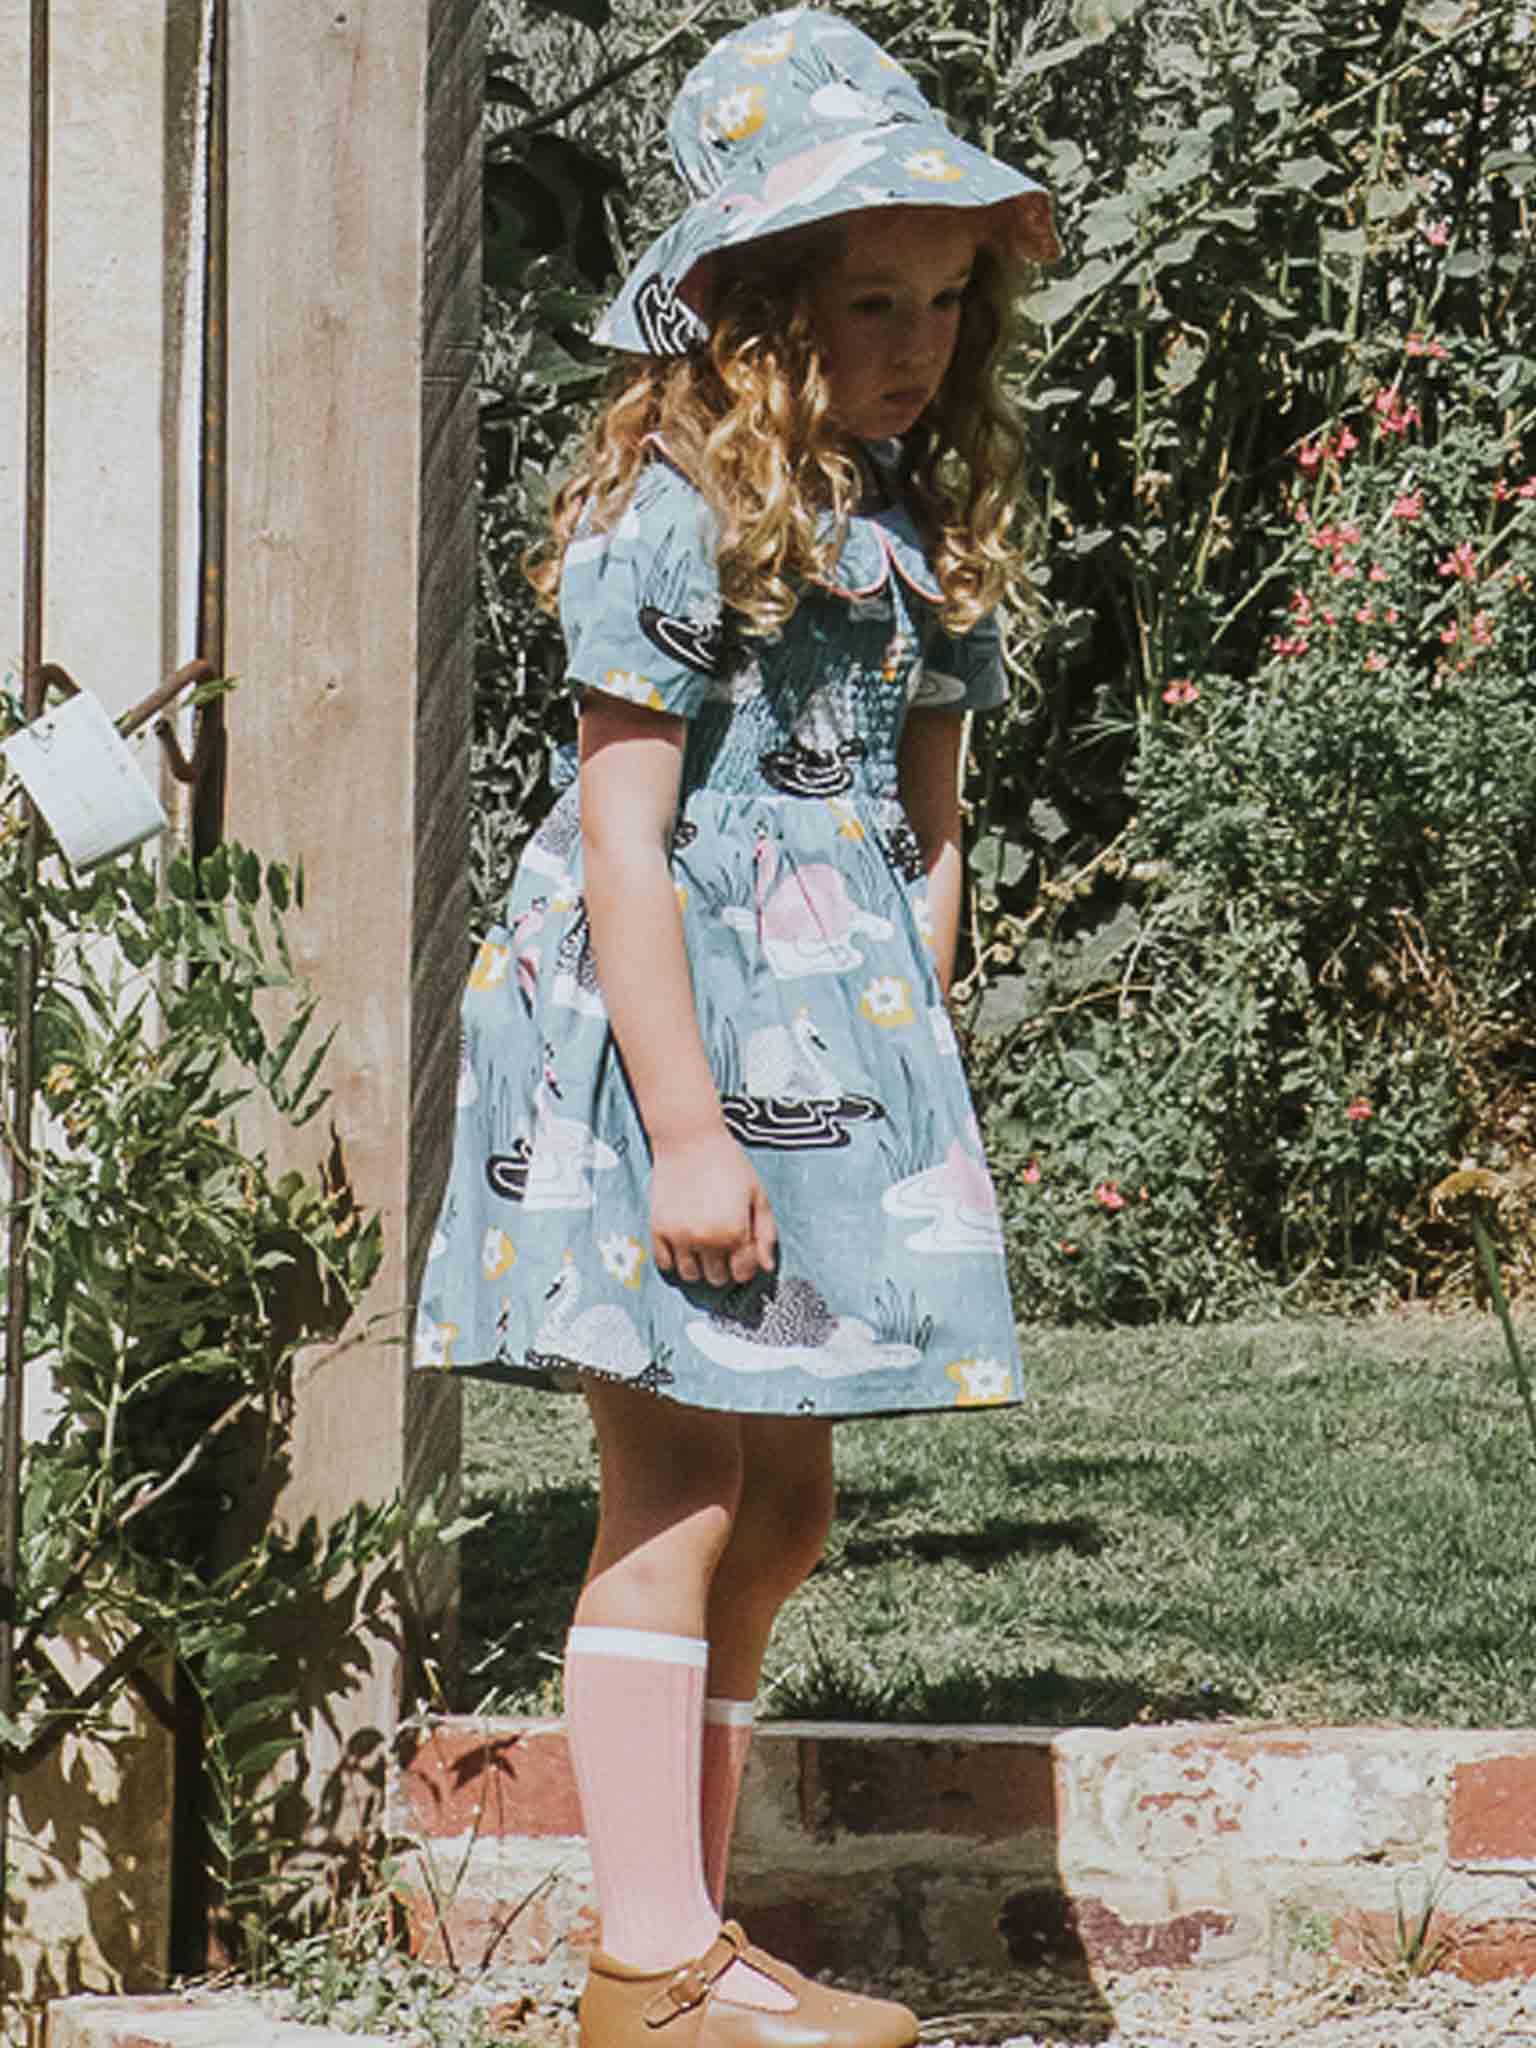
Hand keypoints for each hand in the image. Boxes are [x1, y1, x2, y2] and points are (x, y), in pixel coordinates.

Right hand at [650, 1128, 778, 1287]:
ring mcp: (679, 1236)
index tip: (743, 1256)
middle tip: (724, 1248)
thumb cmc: (727, 1162)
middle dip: (725, 1267)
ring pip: (691, 1275)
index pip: (743, 1273)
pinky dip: (674, 1261)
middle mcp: (706, 1239)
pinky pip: (665, 1264)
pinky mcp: (658, 1229)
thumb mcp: (757, 1194)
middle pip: (717, 1278)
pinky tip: (683, 1245)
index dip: (746, 1266)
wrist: (689, 1139)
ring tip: (703, 1248)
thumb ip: (766, 1233)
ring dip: (700, 1267)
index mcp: (735, 1231)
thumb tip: (767, 1266)